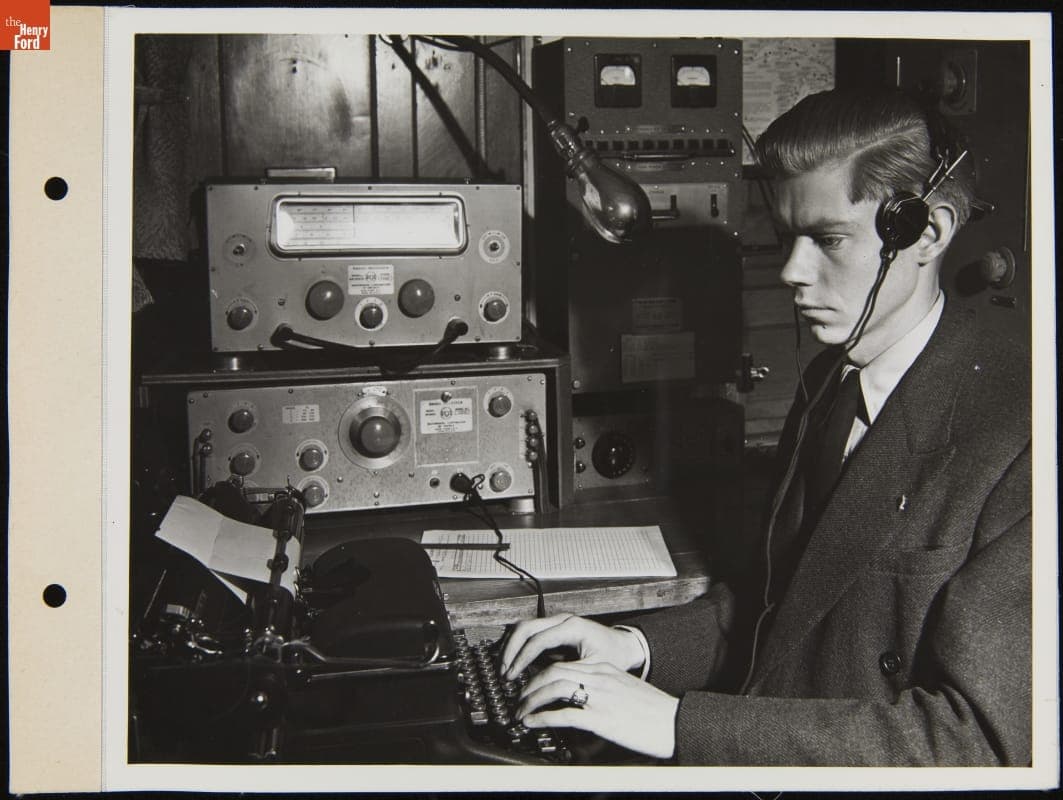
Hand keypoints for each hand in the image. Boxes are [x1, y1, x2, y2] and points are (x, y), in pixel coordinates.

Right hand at [499, 613, 644, 680]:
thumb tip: (545, 687)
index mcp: (573, 627)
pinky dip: (519, 645)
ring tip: (505, 668)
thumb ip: (571, 674)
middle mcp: (563, 620)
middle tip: (504, 672)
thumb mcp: (595, 668)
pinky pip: (530, 632)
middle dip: (511, 650)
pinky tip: (513, 662)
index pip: (538, 640)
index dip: (522, 659)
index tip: (512, 675)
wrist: (625, 645)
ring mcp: (558, 622)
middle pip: (526, 628)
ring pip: (525, 627)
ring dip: (512, 647)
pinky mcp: (555, 628)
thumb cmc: (614, 655)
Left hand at [516, 660, 678, 758]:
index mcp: (604, 669)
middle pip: (553, 671)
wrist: (675, 721)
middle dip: (530, 684)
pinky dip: (542, 717)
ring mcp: (600, 696)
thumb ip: (603, 689)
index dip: (540, 674)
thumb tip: (580, 701)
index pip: (564, 664)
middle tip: (518, 698)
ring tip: (521, 711)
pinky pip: (563, 714)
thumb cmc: (654, 711)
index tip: (530, 685)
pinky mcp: (601, 718)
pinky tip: (533, 722)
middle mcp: (600, 677)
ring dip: (531, 699)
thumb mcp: (625, 690)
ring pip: (554, 687)